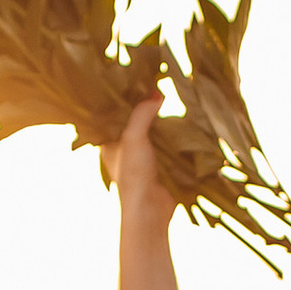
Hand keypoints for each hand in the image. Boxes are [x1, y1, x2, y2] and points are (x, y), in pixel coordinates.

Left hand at [107, 95, 171, 225]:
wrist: (151, 209)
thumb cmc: (134, 175)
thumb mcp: (134, 138)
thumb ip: (142, 114)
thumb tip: (157, 94)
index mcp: (109, 144)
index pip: (113, 115)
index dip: (122, 100)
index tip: (133, 80)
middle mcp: (124, 149)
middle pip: (134, 122)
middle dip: (144, 108)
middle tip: (156, 83)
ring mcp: (143, 157)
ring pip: (152, 132)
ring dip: (162, 120)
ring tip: (169, 96)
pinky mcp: (161, 164)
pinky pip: (167, 143)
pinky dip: (173, 134)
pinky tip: (181, 119)